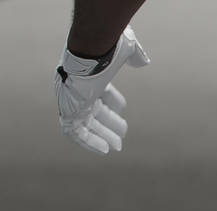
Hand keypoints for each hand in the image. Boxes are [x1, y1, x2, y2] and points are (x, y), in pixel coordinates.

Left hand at [55, 26, 149, 154]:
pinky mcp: (70, 111)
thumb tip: (143, 62)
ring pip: (87, 124)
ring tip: (116, 147)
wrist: (90, 52)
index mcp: (89, 76)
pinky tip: (105, 150)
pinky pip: (76, 132)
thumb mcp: (127, 51)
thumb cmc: (107, 50)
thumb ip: (135, 56)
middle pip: (93, 111)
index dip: (112, 101)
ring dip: (102, 136)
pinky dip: (90, 142)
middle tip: (121, 138)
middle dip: (108, 126)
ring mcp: (73, 101)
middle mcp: (79, 90)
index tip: (123, 109)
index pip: (99, 93)